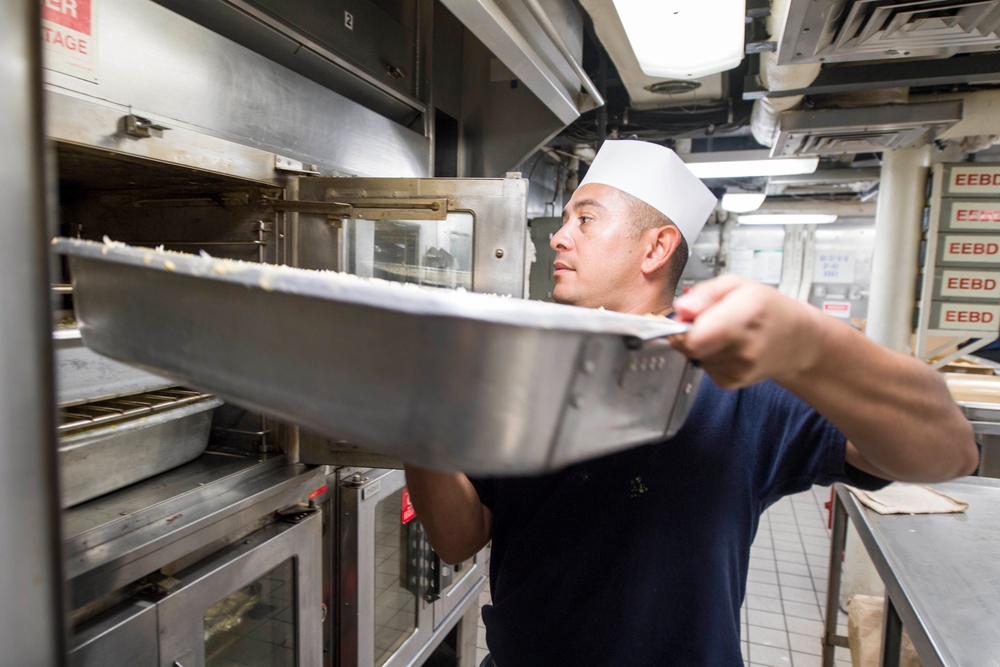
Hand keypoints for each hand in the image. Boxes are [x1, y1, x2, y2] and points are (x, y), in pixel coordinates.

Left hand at [669, 275, 825, 389]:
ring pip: (694, 357)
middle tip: (707, 320)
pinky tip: (728, 347)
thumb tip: (681, 308)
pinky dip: (708, 356)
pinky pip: (703, 367)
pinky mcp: (731, 383)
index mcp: (745, 317)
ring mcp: (738, 370)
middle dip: (689, 332)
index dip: (682, 327)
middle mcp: (743, 349)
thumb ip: (704, 294)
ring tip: (724, 332)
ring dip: (701, 343)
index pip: (695, 337)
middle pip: (690, 347)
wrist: (797, 341)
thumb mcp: (737, 285)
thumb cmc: (768, 309)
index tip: (688, 316)